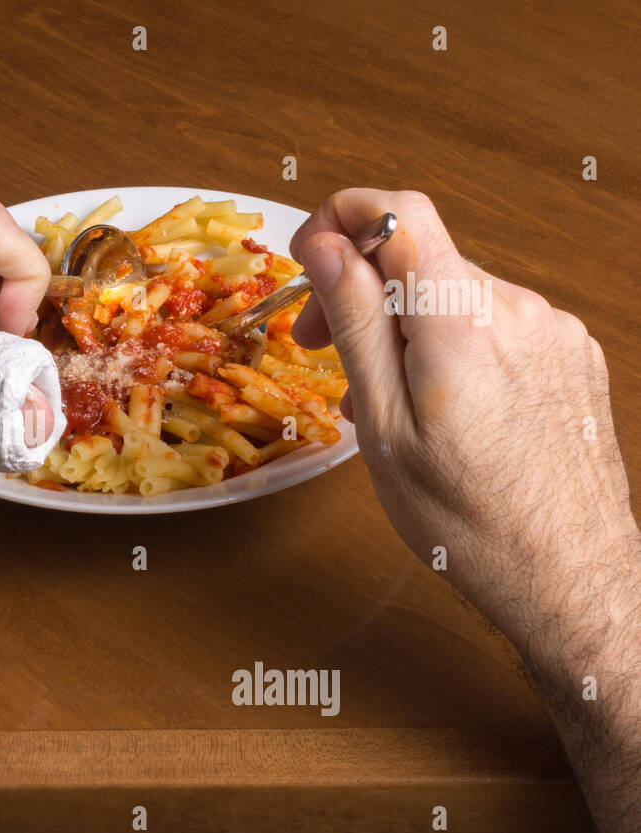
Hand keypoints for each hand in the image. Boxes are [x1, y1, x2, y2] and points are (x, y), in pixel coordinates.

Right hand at [288, 188, 640, 643]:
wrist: (570, 575)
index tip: (306, 252)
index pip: (399, 212)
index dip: (341, 217)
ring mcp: (553, 330)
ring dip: (403, 329)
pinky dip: (450, 349)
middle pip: (422, 258)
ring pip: (454, 296)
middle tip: (317, 347)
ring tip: (380, 401)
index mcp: (461, 319)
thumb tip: (322, 247)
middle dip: (359, 291)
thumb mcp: (384, 422)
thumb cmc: (468, 518)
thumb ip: (354, 322)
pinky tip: (437, 408)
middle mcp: (517, 309)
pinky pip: (493, 326)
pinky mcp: (571, 355)